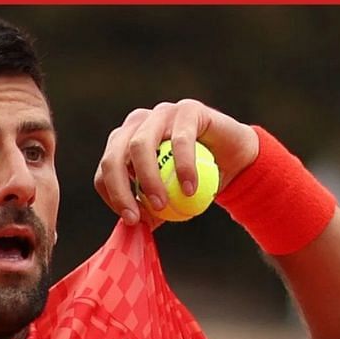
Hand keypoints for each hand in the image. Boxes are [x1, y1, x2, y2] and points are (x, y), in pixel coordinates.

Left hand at [93, 99, 258, 225]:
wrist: (234, 160)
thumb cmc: (197, 182)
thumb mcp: (169, 200)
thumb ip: (149, 210)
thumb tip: (132, 229)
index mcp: (125, 142)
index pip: (105, 169)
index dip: (112, 196)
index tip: (130, 220)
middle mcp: (137, 123)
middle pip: (114, 156)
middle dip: (120, 190)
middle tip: (137, 217)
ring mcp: (160, 113)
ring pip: (140, 145)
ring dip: (148, 179)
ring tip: (163, 205)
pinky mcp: (187, 109)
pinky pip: (180, 140)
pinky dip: (183, 167)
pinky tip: (190, 189)